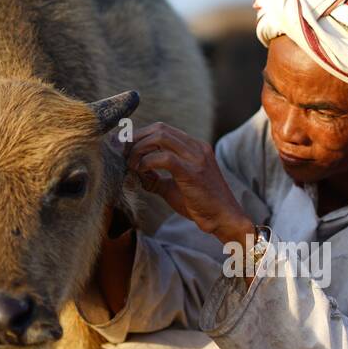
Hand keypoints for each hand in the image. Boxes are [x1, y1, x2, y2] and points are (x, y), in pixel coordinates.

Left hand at [126, 122, 253, 247]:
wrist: (224, 219)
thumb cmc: (202, 205)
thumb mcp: (174, 188)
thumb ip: (157, 179)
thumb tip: (137, 175)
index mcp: (195, 147)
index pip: (162, 130)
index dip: (140, 136)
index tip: (125, 150)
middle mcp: (197, 147)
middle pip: (159, 129)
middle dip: (136, 139)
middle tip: (123, 155)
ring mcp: (196, 158)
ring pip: (160, 137)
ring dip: (139, 149)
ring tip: (131, 165)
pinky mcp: (193, 172)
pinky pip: (164, 158)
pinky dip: (147, 162)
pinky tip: (141, 172)